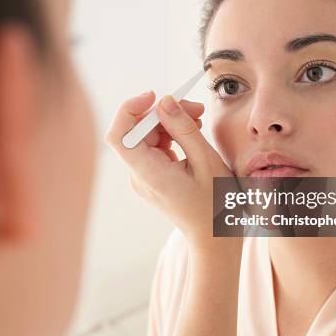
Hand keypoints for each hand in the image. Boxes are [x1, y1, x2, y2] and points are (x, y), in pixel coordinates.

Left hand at [105, 90, 234, 245]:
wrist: (215, 239)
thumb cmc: (216, 206)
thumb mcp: (206, 162)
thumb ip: (183, 129)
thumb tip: (165, 101)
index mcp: (149, 174)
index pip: (119, 135)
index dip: (130, 109)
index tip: (155, 97)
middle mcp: (139, 176)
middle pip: (136, 132)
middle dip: (162, 113)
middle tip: (196, 108)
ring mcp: (144, 177)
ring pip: (147, 137)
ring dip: (170, 123)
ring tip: (199, 120)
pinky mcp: (152, 177)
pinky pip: (155, 148)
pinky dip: (171, 136)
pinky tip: (192, 134)